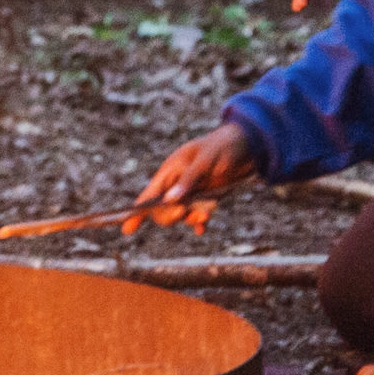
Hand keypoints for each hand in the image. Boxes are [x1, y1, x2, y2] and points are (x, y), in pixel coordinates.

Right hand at [131, 122, 259, 233]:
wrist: (247, 146)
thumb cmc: (221, 147)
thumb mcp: (204, 161)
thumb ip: (188, 180)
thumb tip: (169, 201)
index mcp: (171, 170)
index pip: (149, 195)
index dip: (137, 212)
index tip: (126, 229)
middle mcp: (178, 183)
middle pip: (163, 210)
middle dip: (172, 214)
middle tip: (184, 211)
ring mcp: (192, 192)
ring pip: (182, 214)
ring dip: (191, 217)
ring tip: (206, 213)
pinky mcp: (206, 198)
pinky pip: (197, 215)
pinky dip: (199, 221)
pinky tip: (203, 228)